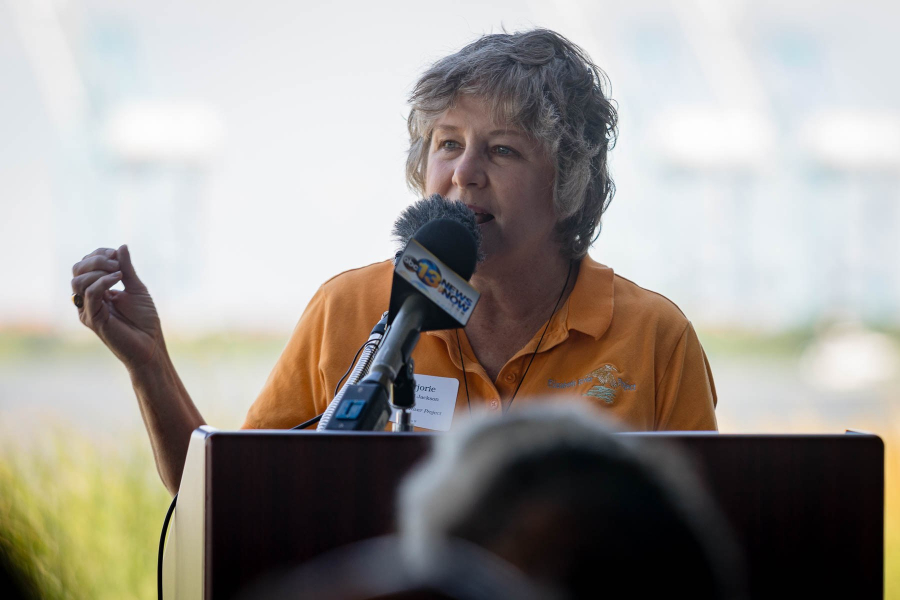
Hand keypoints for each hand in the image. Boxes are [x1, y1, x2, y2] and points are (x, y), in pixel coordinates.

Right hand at [71, 245, 163, 370]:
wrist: (151, 345)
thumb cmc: (145, 320)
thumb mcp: (137, 288)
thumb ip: (126, 268)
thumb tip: (121, 247)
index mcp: (96, 290)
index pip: (85, 265)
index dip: (99, 254)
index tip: (117, 254)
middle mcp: (88, 300)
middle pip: (77, 270)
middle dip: (96, 260)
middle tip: (117, 264)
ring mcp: (88, 310)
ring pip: (78, 282)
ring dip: (98, 270)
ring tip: (119, 273)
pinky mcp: (93, 320)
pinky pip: (89, 295)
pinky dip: (102, 282)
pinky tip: (118, 279)